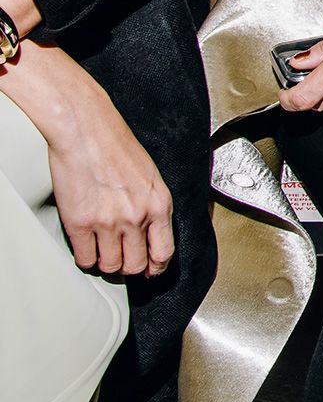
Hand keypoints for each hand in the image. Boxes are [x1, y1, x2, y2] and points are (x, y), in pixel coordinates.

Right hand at [43, 90, 172, 276]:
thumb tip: (151, 233)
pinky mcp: (80, 223)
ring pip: (110, 266)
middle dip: (129, 267)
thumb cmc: (118, 147)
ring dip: (105, 263)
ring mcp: (108, 222)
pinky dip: (85, 258)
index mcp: (160, 203)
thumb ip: (153, 205)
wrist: (88, 130)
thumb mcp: (150, 176)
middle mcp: (137, 216)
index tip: (149, 270)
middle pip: (135, 265)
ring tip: (102, 250)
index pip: (164, 252)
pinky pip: (84, 258)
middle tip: (121, 260)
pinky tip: (86, 247)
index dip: (156, 268)